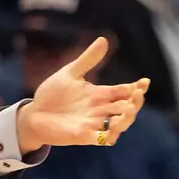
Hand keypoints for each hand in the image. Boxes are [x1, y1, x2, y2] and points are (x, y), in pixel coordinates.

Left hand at [16, 37, 149, 152]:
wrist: (34, 113)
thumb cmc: (52, 94)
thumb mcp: (70, 73)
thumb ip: (87, 60)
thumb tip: (104, 39)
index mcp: (100, 95)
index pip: (124, 92)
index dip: (137, 88)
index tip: (144, 82)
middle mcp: (100, 110)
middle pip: (126, 108)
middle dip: (135, 102)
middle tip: (137, 93)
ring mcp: (93, 124)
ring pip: (119, 125)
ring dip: (126, 119)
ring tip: (129, 109)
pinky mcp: (83, 136)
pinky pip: (101, 139)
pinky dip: (109, 135)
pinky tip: (113, 129)